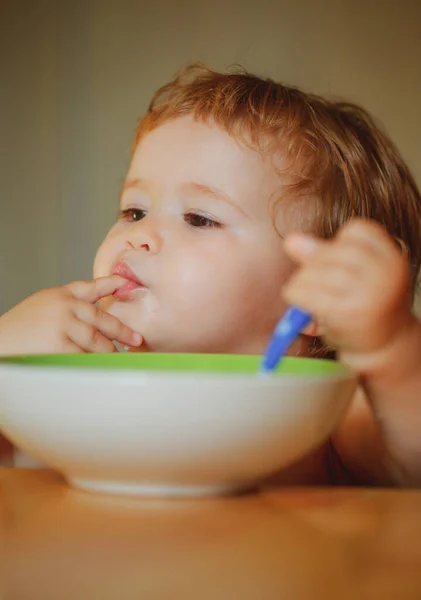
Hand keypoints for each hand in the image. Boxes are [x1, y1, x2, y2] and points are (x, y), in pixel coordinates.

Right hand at [0, 276, 142, 354]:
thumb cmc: (19, 328)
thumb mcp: (42, 305)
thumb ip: (67, 307)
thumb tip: (97, 321)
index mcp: (60, 295)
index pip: (90, 288)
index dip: (111, 285)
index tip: (126, 283)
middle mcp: (65, 306)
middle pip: (101, 318)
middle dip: (121, 331)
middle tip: (136, 340)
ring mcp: (63, 324)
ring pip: (96, 339)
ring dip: (109, 351)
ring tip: (119, 358)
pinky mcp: (59, 344)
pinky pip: (84, 355)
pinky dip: (95, 362)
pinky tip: (103, 367)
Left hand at [283, 219, 415, 373]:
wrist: (385, 349)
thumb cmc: (366, 307)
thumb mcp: (355, 275)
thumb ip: (323, 254)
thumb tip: (290, 240)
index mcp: (391, 257)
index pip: (356, 229)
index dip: (338, 245)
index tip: (337, 263)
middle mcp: (383, 272)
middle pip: (330, 251)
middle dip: (312, 266)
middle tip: (313, 285)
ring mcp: (366, 293)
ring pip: (313, 271)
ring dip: (301, 284)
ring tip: (309, 298)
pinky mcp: (345, 313)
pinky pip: (304, 293)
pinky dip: (295, 298)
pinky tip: (302, 308)